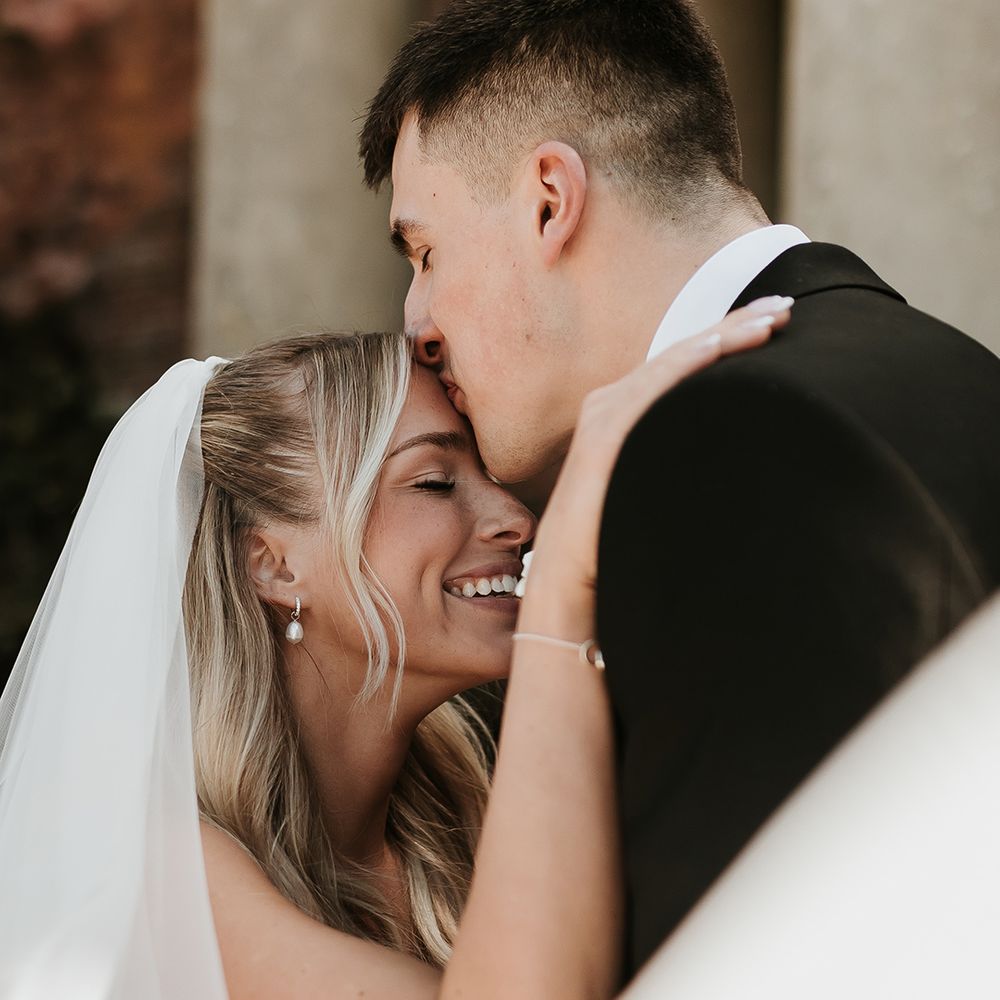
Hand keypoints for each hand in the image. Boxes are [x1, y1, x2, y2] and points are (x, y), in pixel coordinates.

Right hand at [521, 296, 793, 630]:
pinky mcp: (603, 433)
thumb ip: (684, 464)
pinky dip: (686, 363)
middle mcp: (614, 406)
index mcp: (627, 416)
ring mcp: (606, 415)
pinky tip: (717, 346)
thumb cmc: (614, 543)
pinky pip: (651, 388)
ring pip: (673, 363)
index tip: (776, 327)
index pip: (685, 368)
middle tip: (786, 307)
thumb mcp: (658, 490)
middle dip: (736, 327)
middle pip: (684, 355)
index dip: (730, 342)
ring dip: (722, 338)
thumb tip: (737, 462)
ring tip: (770, 320)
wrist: (568, 579)